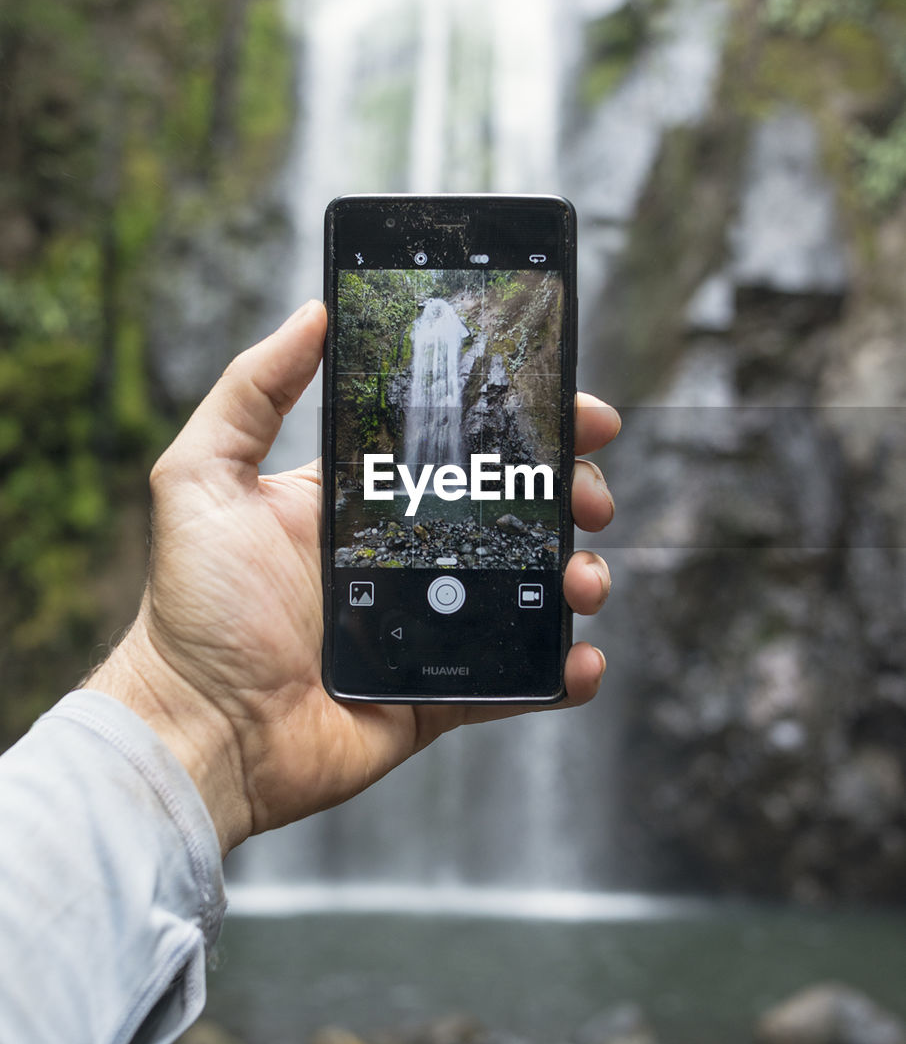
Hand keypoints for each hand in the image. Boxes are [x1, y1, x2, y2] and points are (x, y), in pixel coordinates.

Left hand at [91, 301, 619, 854]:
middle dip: (571, 495)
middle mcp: (407, 556)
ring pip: (530, 590)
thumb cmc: (194, 609)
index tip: (574, 411)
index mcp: (364, 502)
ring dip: (578, 577)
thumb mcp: (202, 479)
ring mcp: (431, 625)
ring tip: (584, 579)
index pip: (459, 447)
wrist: (199, 732)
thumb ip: (251, 392)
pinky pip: (518, 680)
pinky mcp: (442, 694)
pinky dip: (562, 673)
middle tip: (592, 498)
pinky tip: (582, 660)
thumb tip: (313, 312)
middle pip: (514, 511)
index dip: (522, 424)